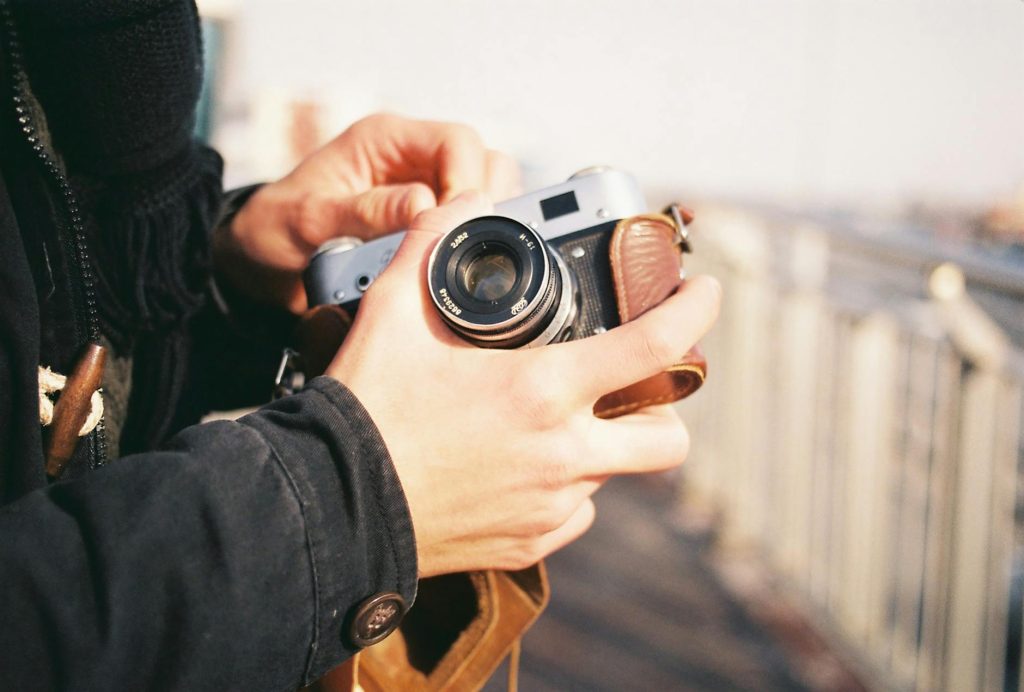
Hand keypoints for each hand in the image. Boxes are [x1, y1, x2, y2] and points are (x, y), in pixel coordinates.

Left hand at [214, 113, 520, 311]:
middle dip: (482, 204)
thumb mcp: (312, 219)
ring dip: (478, 224)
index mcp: (386, 139)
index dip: (468, 181)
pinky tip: (449, 265)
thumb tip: (426, 206)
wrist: (262, 258)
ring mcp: (423, 188)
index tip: (457, 224)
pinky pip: (466, 223)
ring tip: (456, 257)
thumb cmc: (277, 228)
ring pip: (484, 194)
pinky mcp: (427, 220)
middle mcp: (412, 158)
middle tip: (461, 245)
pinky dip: (467, 242)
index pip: (458, 142)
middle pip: (484, 164)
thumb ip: (368, 212)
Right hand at [327, 192, 721, 576]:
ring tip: (555, 424)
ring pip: (613, 476)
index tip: (705, 293)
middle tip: (628, 386)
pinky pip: (574, 514)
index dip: (693, 313)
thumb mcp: (391, 313)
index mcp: (542, 390)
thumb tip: (463, 203)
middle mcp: (561, 454)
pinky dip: (564, 489)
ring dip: (601, 446)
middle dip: (663, 410)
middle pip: (665, 438)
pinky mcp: (529, 544)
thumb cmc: (366, 410)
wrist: (333, 509)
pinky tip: (523, 469)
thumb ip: (433, 246)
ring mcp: (549, 506)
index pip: (652, 347)